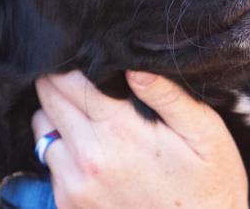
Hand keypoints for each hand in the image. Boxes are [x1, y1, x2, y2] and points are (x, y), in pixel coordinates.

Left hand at [32, 71, 247, 208]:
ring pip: (42, 128)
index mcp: (120, 132)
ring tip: (78, 108)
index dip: (69, 63)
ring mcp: (75, 186)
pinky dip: (57, 143)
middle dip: (56, 82)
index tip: (77, 55)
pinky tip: (83, 142)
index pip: (71, 82)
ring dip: (53, 112)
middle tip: (73, 75)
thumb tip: (134, 66)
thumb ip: (167, 95)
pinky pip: (47, 160)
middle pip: (50, 100)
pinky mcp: (68, 205)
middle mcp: (89, 159)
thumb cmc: (207, 183)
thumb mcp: (204, 133)